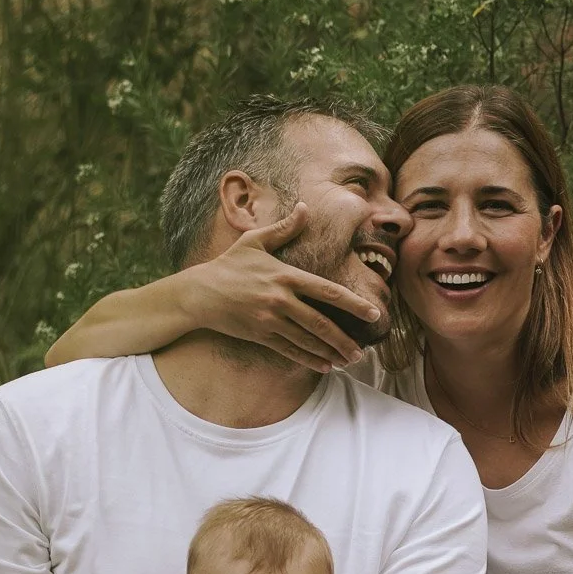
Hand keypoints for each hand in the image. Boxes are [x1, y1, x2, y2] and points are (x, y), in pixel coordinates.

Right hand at [182, 203, 384, 372]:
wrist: (199, 293)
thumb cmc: (228, 265)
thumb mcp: (255, 241)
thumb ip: (284, 227)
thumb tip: (306, 206)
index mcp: (286, 276)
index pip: (327, 291)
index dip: (353, 303)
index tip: (373, 312)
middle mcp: (281, 300)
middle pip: (321, 323)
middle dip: (345, 339)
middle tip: (363, 351)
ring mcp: (270, 320)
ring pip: (308, 341)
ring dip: (331, 352)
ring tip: (349, 361)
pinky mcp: (260, 335)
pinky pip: (289, 351)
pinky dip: (308, 360)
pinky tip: (325, 367)